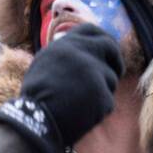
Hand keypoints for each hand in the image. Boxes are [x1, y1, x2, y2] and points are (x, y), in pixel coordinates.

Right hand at [0, 23, 121, 152]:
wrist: (34, 121)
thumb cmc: (37, 98)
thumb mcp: (45, 64)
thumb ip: (66, 53)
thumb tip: (86, 49)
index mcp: (65, 45)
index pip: (92, 30)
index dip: (103, 39)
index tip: (108, 49)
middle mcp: (81, 53)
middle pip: (110, 47)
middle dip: (116, 60)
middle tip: (117, 72)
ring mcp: (93, 72)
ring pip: (111, 78)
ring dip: (103, 91)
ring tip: (81, 104)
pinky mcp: (101, 93)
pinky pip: (108, 101)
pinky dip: (99, 110)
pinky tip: (82, 115)